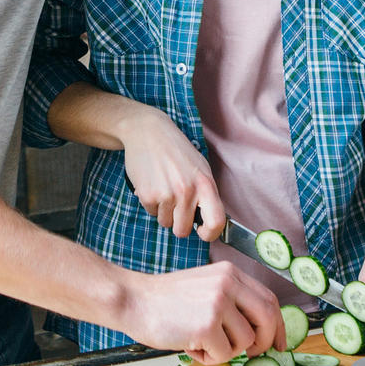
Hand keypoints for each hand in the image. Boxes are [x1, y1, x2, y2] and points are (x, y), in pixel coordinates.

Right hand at [120, 104, 225, 239]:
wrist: (149, 132)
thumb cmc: (177, 151)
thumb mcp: (200, 168)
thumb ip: (205, 194)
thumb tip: (209, 223)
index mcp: (206, 184)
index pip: (216, 222)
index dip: (210, 234)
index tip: (201, 232)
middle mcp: (188, 191)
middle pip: (183, 230)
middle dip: (178, 223)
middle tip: (176, 205)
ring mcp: (167, 194)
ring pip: (165, 223)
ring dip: (164, 211)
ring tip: (164, 187)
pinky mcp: (148, 195)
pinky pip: (151, 213)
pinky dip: (151, 203)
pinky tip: (153, 184)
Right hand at [122, 263, 285, 364]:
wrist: (134, 300)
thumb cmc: (166, 300)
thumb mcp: (205, 287)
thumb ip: (232, 301)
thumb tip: (259, 331)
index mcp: (231, 273)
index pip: (269, 299)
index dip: (278, 325)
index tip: (279, 343)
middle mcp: (229, 283)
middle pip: (269, 318)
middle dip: (265, 342)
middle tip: (253, 353)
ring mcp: (219, 302)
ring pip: (246, 341)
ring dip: (226, 350)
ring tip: (200, 340)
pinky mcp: (208, 324)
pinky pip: (224, 354)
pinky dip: (208, 357)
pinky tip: (189, 343)